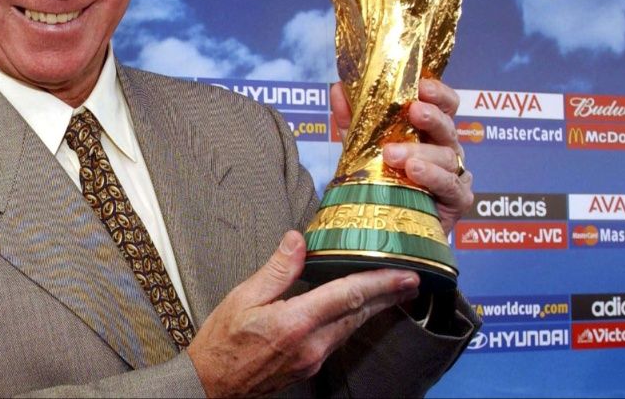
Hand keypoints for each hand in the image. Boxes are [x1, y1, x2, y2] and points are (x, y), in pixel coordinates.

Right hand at [187, 231, 419, 396]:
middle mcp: (311, 344)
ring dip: (374, 308)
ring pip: (351, 328)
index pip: (348, 296)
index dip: (379, 283)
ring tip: (392, 291)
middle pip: (358, 314)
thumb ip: (277, 269)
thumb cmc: (222, 341)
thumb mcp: (243, 297)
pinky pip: (338, 338)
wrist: (211, 385)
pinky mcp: (309, 366)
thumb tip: (298, 240)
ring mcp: (313, 359)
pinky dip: (353, 320)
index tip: (403, 273)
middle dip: (388, 295)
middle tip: (412, 279)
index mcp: (294, 323)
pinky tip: (358, 311)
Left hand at [329, 79, 473, 234]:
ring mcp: (455, 174)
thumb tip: (338, 87)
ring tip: (394, 154)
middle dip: (431, 116)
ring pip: (446, 156)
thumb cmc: (385, 182)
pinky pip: (450, 185)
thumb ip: (353, 119)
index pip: (444, 105)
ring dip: (421, 152)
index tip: (422, 85)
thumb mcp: (364, 147)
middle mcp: (446, 149)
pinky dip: (433, 177)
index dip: (438, 93)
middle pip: (448, 126)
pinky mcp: (458, 199)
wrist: (392, 226)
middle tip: (414, 110)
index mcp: (430, 132)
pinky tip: (415, 172)